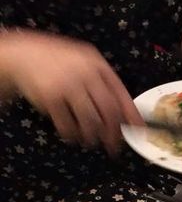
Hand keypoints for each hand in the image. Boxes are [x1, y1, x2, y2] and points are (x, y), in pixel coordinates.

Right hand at [2, 31, 141, 154]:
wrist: (22, 55)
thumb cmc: (58, 63)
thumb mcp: (84, 63)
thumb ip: (103, 85)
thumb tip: (125, 115)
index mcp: (97, 65)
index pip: (121, 94)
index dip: (132, 115)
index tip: (139, 130)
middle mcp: (85, 74)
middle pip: (109, 111)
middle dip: (114, 133)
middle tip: (114, 146)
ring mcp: (68, 84)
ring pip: (90, 120)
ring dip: (93, 136)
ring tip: (91, 141)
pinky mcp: (51, 96)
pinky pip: (68, 124)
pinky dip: (73, 135)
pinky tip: (73, 136)